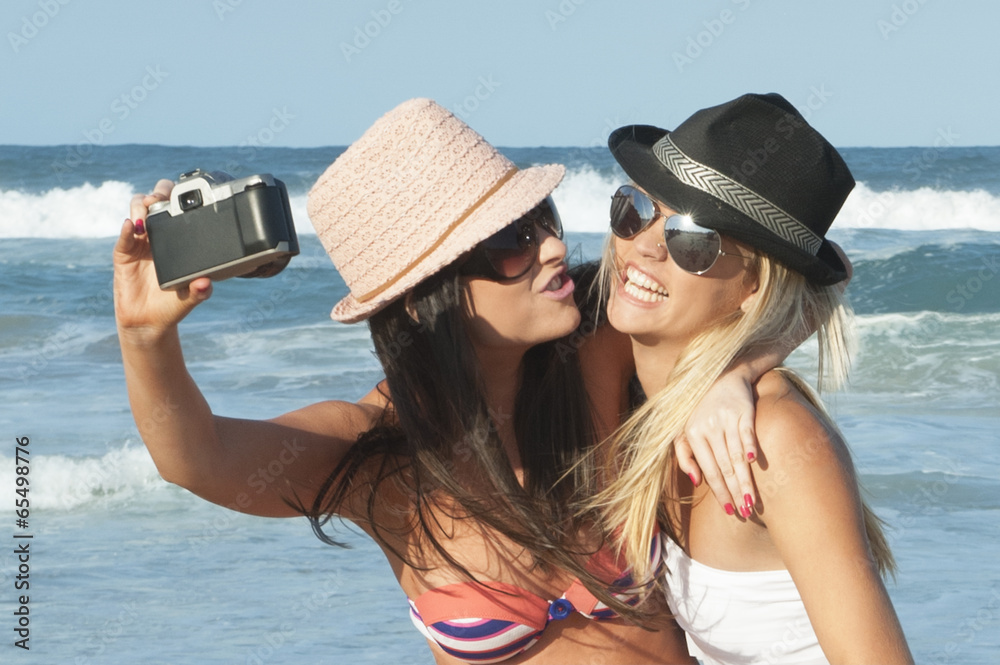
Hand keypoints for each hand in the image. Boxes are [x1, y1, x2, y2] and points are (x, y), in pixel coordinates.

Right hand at [113, 179, 212, 341]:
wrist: (150, 321)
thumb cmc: (173, 304)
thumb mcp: (192, 297)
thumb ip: (201, 291)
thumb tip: (206, 283)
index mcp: (177, 240)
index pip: (177, 208)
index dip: (178, 197)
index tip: (184, 197)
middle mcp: (158, 236)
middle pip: (154, 201)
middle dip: (158, 192)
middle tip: (161, 199)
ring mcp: (139, 242)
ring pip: (136, 211)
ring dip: (140, 206)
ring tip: (146, 213)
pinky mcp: (123, 253)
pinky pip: (124, 236)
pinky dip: (126, 229)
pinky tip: (132, 226)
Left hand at [675, 369, 757, 517]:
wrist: (720, 375)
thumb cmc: (700, 409)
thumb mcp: (684, 429)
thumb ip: (684, 454)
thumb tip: (696, 481)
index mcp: (693, 435)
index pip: (709, 471)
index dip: (719, 492)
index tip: (729, 510)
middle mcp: (709, 428)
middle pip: (724, 467)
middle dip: (735, 492)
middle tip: (745, 512)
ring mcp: (726, 419)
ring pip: (736, 455)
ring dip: (745, 480)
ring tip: (753, 501)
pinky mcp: (743, 411)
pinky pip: (747, 432)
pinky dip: (750, 445)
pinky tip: (753, 462)